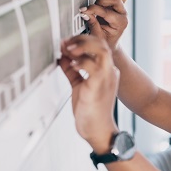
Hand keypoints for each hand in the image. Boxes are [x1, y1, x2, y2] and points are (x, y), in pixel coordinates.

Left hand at [59, 35, 119, 152]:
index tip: (66, 41)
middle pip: (101, 44)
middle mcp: (110, 72)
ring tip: (68, 49)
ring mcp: (106, 78)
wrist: (98, 131)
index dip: (82, 39)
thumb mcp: (79, 86)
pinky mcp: (99, 87)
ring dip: (83, 46)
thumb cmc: (91, 111)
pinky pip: (94, 67)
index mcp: (106, 71)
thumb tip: (61, 57)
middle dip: (82, 39)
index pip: (99, 46)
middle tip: (66, 43)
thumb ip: (72, 71)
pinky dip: (81, 62)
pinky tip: (71, 65)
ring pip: (101, 51)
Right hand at [80, 0, 128, 50]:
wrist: (111, 43)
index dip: (93, 9)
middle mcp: (123, 15)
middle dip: (100, 1)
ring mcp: (123, 8)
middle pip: (115, 0)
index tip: (83, 10)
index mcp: (120, 24)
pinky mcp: (120, 4)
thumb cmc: (105, 40)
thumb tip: (85, 12)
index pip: (106, 12)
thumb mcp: (97, 35)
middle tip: (91, 6)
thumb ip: (92, 23)